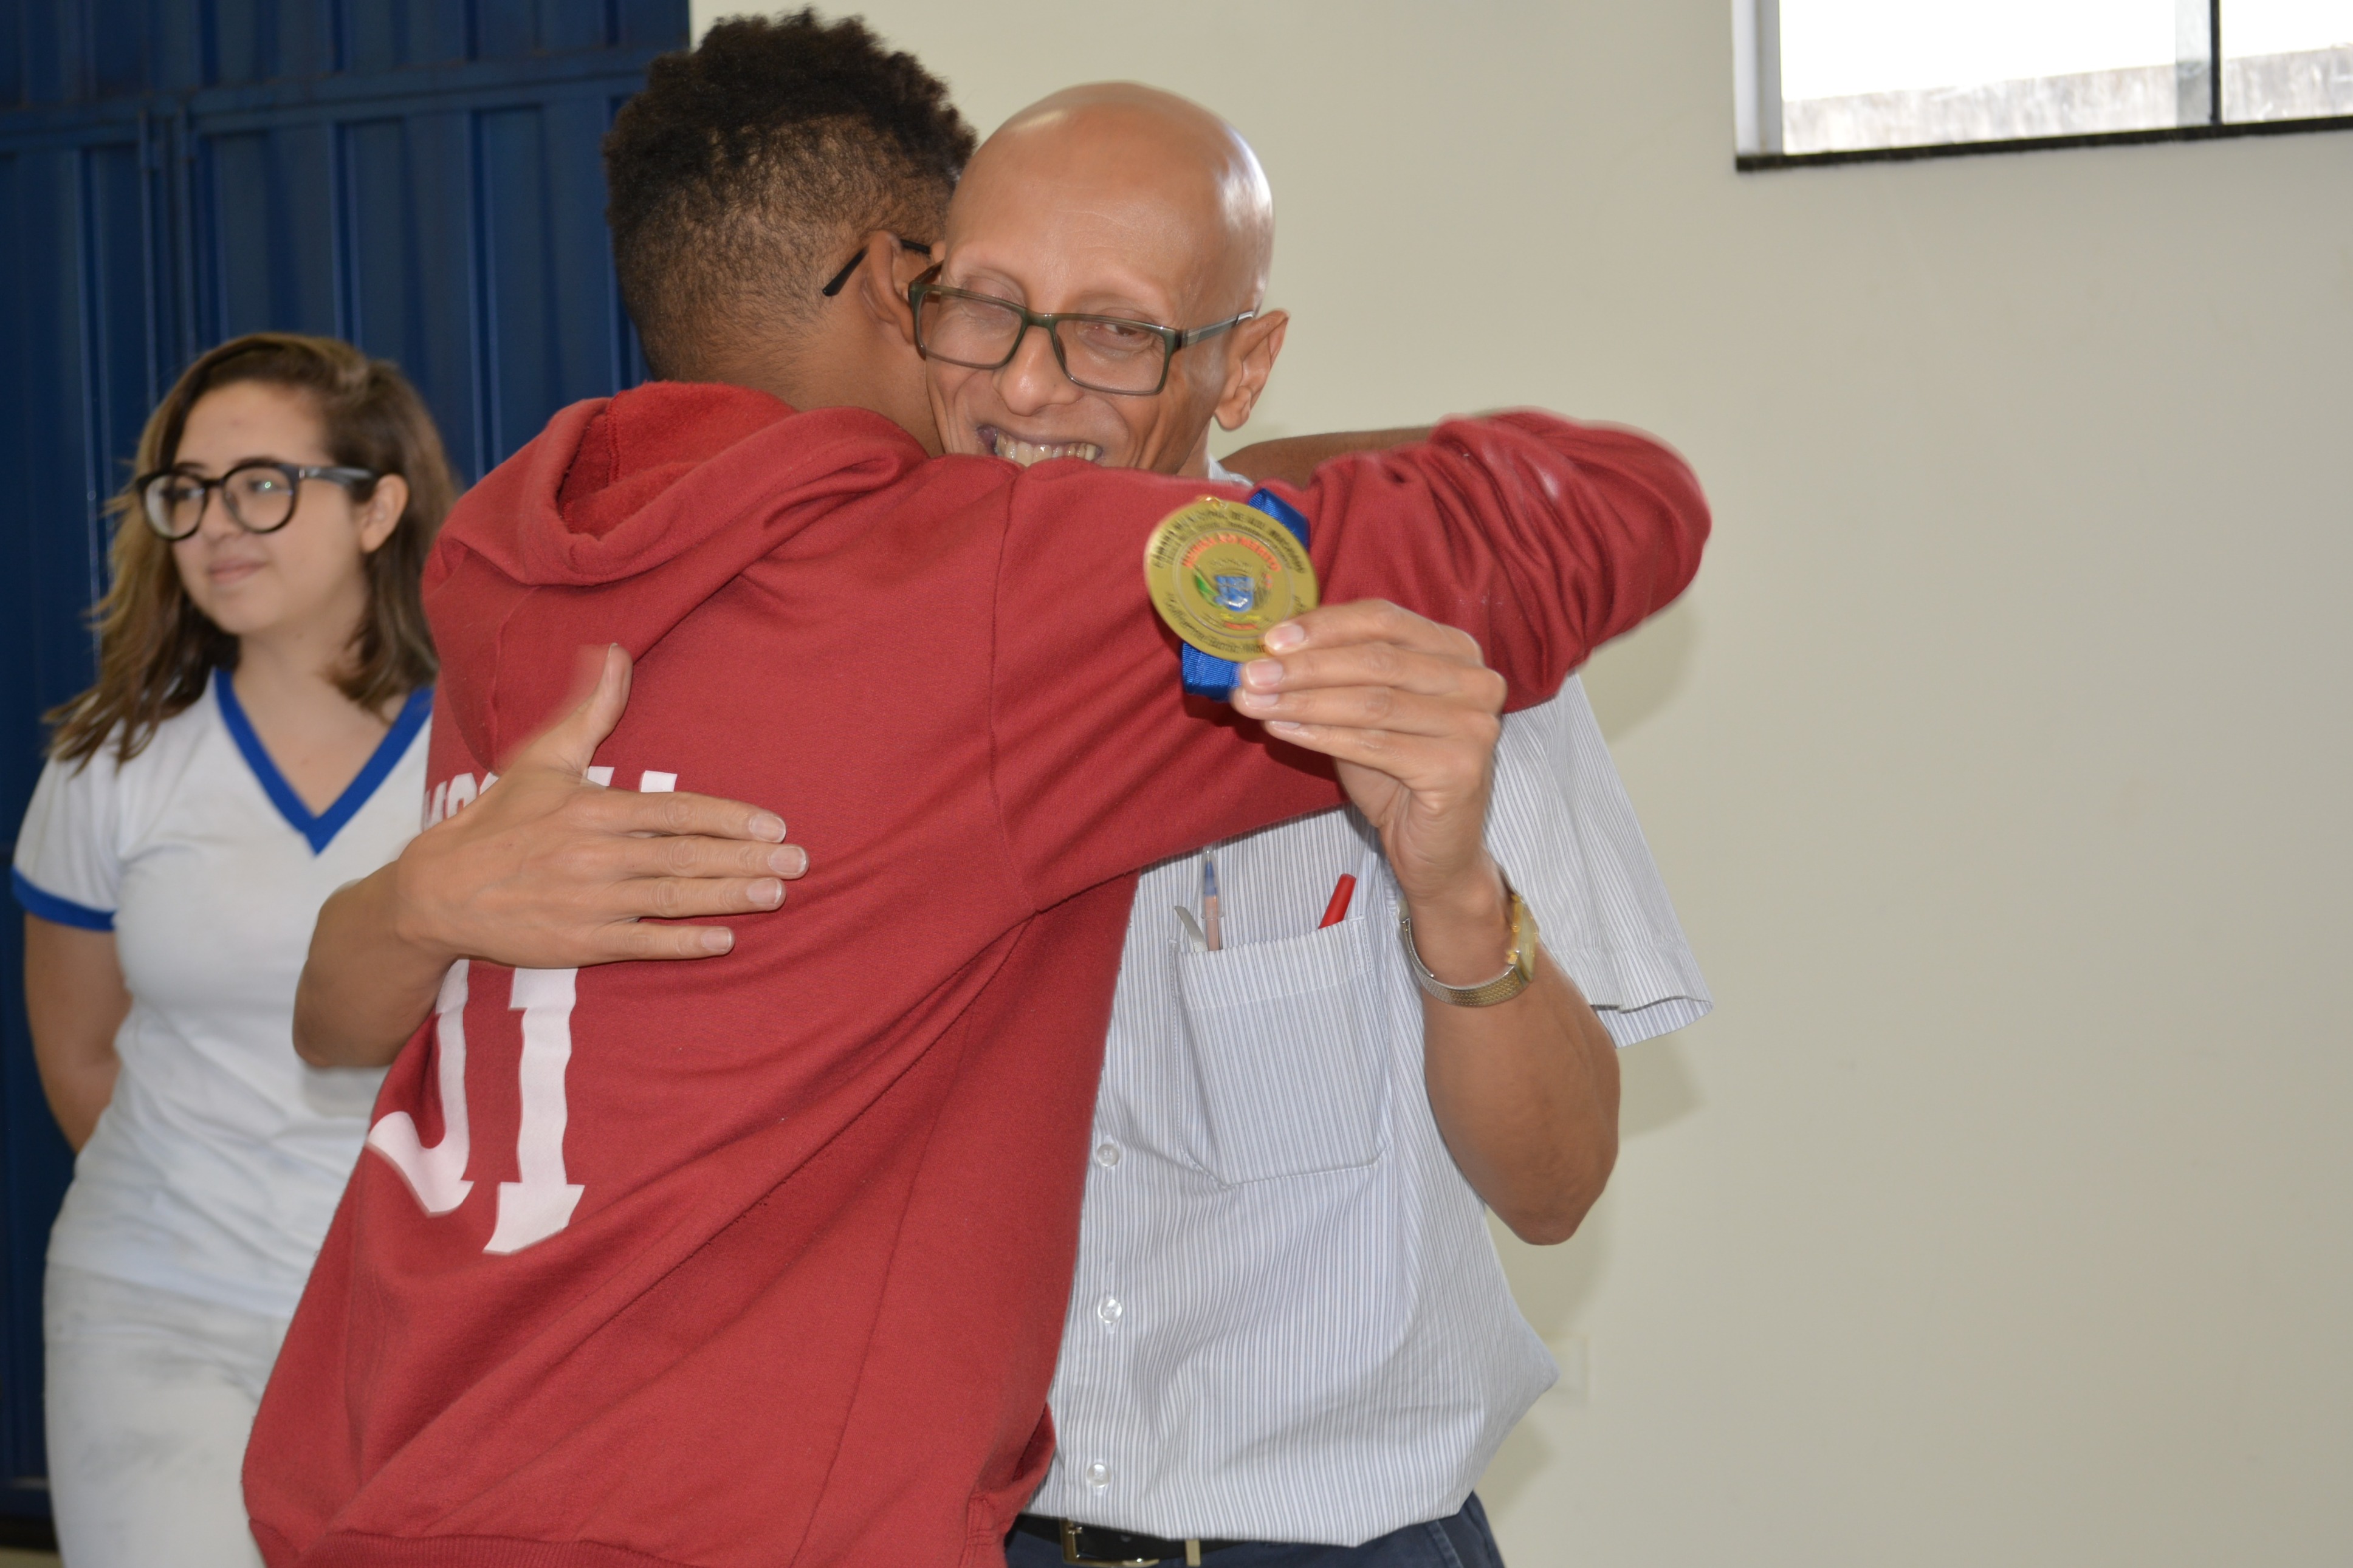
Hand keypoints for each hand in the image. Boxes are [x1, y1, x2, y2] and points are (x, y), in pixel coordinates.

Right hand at [392, 645, 809, 967]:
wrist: (438, 892)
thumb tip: (617, 651)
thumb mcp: (542, 759)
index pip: (675, 812)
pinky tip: (724, 940)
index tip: (773, 825)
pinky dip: (684, 943)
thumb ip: (590, 711)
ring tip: (776, 894)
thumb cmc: (500, 820)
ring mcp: (589, 903)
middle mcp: (594, 856)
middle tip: (800, 862)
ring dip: (729, 898)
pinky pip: (643, 945)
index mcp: (592, 809)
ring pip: (672, 899)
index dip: (728, 818)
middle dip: (747, 860)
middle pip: (685, 856)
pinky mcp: (580, 944)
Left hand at [1230, 602, 1508, 965]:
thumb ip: (1335, 676)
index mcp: (1456, 650)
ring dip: (1302, 700)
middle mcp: (1476, 681)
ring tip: (1253, 702)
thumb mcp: (1365, 711)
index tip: (1270, 639)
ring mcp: (1474, 724)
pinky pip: (1374, 744)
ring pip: (1371, 701)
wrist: (1436, 849)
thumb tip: (1267, 654)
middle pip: (1375, 660)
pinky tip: (1282, 729)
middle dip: (1303, 667)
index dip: (1323, 627)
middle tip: (1249, 674)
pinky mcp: (1459, 768)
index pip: (1383, 619)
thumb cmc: (1396, 775)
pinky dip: (1321, 735)